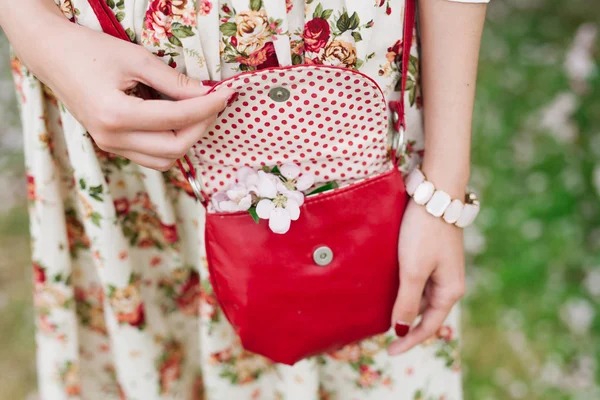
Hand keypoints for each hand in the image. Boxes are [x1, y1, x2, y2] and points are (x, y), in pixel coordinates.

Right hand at [5, 4, 234, 170]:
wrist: (52, 56)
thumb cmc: (91, 51)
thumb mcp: (137, 58)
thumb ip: (174, 81)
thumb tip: (206, 95)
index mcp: (116, 115)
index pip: (177, 119)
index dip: (207, 108)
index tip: (225, 95)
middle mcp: (112, 138)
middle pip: (174, 148)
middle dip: (201, 127)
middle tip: (213, 104)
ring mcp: (110, 146)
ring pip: (164, 160)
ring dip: (187, 139)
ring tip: (196, 113)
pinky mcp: (112, 146)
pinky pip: (150, 157)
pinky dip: (170, 143)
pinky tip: (177, 120)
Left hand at [388, 198, 465, 354]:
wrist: (434, 194)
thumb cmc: (424, 232)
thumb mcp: (413, 270)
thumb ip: (407, 301)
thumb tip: (402, 328)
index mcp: (450, 291)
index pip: (429, 326)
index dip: (409, 341)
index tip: (389, 352)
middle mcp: (449, 282)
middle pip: (426, 313)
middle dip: (407, 325)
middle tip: (382, 337)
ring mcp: (442, 268)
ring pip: (422, 296)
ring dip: (405, 307)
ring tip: (383, 315)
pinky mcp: (433, 255)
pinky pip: (419, 281)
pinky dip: (405, 289)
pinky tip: (390, 289)